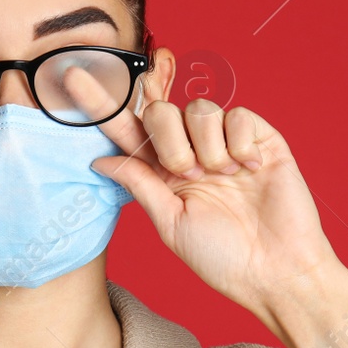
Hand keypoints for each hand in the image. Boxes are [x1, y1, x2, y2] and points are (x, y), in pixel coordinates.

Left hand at [90, 93, 342, 342]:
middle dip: (168, 140)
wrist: (277, 270)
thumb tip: (99, 157)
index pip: (127, 130)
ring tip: (225, 177)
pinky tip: (251, 170)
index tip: (70, 77)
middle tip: (188, 174)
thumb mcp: (170, 223)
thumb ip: (139, 183)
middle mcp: (192, 152)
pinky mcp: (261, 138)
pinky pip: (238, 115)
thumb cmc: (224, 258)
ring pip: (199, 109)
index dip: (101, 103)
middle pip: (161, 111)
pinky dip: (240, 142)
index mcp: (163, 173)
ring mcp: (226, 143)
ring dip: (207, 146)